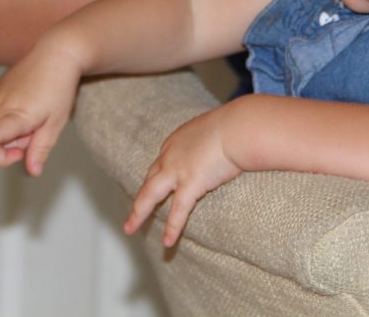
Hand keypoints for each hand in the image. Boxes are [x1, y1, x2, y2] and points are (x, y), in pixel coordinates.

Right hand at [0, 39, 82, 175]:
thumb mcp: (56, 123)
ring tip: (35, 119)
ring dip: (12, 135)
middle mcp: (1, 105)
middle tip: (33, 140)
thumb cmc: (59, 88)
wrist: (55, 54)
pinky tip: (29, 108)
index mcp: (18, 114)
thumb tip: (32, 171)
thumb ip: (40, 149)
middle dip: (10, 151)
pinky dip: (10, 121)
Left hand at [124, 106, 241, 246]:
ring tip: (129, 228)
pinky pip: (178, 210)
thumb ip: (210, 141)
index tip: (154, 188)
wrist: (239, 127)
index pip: (161, 163)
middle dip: (140, 197)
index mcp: (176, 141)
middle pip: (149, 180)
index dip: (156, 178)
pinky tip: (166, 243)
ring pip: (150, 195)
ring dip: (138, 213)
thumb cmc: (235, 126)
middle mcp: (170, 155)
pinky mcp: (190, 183)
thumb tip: (220, 146)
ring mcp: (177, 169)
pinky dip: (172, 227)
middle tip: (133, 212)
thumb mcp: (215, 130)